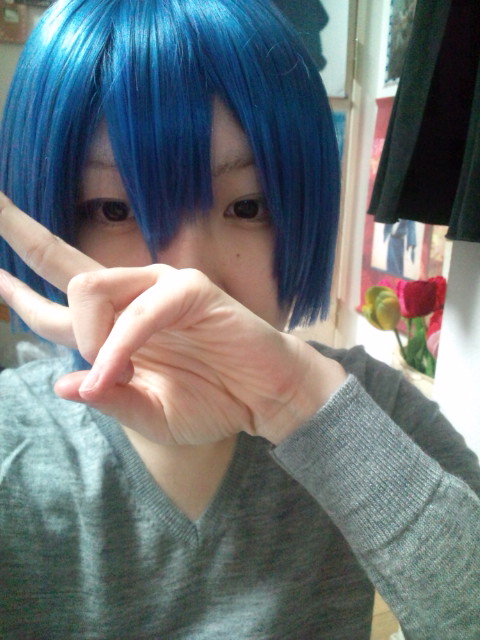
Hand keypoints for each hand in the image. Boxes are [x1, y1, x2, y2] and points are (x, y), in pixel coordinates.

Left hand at [0, 193, 345, 444]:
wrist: (264, 398)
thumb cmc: (213, 402)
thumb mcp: (149, 414)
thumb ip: (108, 399)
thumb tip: (62, 383)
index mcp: (116, 327)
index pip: (55, 304)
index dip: (19, 294)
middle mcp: (131, 297)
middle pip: (60, 258)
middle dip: (19, 230)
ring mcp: (158, 288)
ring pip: (88, 285)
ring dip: (89, 337)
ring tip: (115, 374)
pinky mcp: (189, 290)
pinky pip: (137, 312)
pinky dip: (121, 346)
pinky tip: (118, 372)